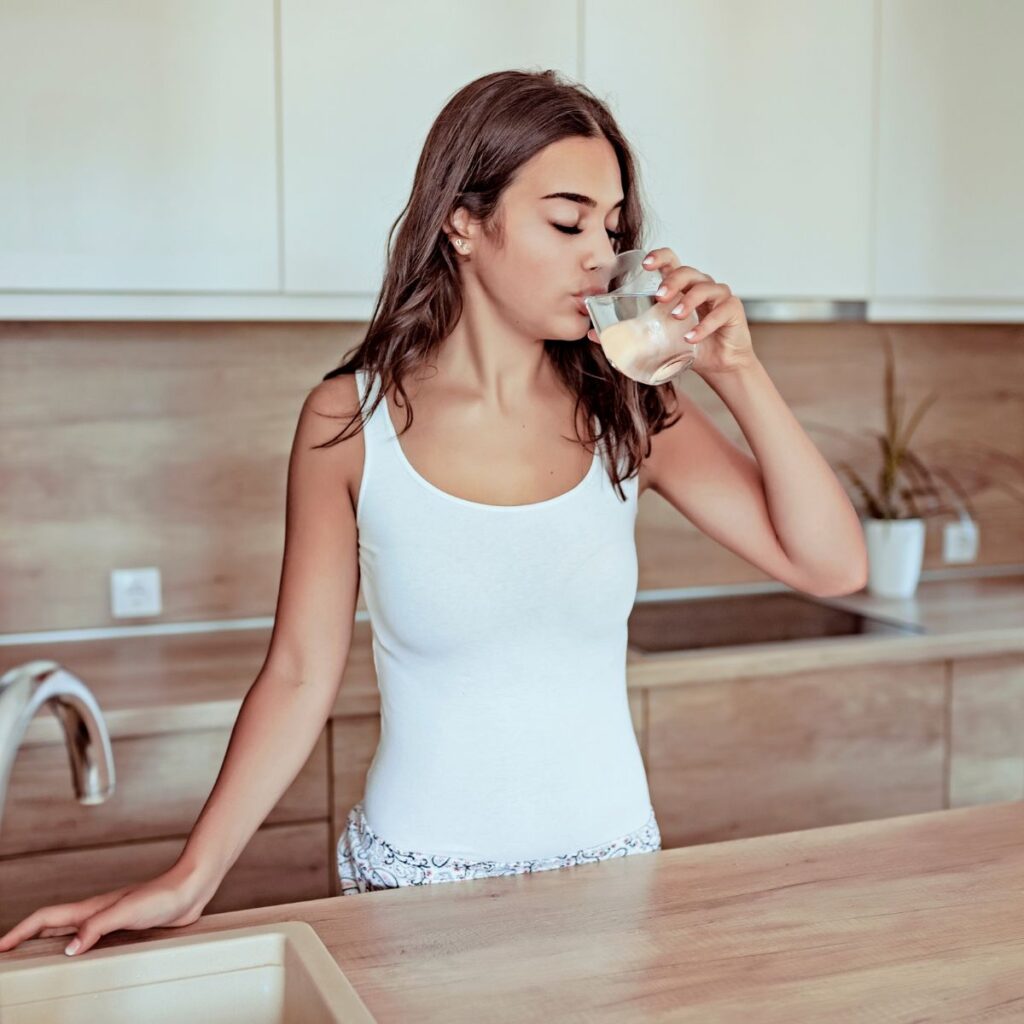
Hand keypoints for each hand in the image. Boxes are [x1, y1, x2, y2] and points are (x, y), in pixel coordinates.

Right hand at [0, 859, 215, 956]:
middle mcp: (97, 913)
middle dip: (26, 939)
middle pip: (52, 926)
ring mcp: (111, 919)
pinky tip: (81, 958)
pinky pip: (92, 939)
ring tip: (34, 959)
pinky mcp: (126, 927)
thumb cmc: (164, 895)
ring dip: (49, 944)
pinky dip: (77, 948)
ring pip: (70, 932)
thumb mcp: (127, 911)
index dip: (20, 932)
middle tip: (9, 955)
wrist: (191, 889)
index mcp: (91, 908)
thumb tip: (70, 949)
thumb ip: (97, 927)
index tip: (1, 947)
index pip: (45, 919)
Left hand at [586, 247, 755, 376]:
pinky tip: (692, 338)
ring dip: (689, 300)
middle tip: (659, 296)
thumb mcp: (656, 338)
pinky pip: (721, 311)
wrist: (719, 365)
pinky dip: (705, 325)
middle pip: (688, 271)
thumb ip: (629, 333)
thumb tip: (593, 334)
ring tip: (676, 316)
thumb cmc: (687, 346)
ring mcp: (718, 296)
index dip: (660, 257)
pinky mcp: (732, 310)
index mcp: (681, 286)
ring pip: (705, 287)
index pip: (671, 261)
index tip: (646, 264)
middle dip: (673, 280)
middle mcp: (700, 285)